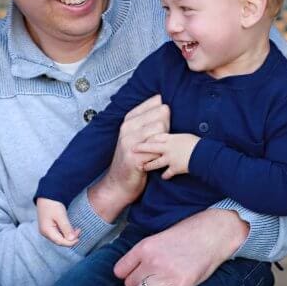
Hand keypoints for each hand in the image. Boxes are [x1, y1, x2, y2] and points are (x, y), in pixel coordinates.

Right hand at [36, 198, 80, 246]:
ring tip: (76, 229)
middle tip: (79, 231)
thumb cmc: (52, 204)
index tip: (79, 237)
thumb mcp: (61, 216)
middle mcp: (45, 233)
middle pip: (59, 241)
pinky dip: (65, 232)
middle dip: (70, 239)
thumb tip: (72, 239)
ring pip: (59, 238)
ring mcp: (46, 230)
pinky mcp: (49, 227)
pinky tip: (70, 228)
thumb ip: (66, 228)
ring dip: (68, 236)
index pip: (60, 242)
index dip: (70, 242)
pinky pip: (58, 234)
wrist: (47, 195)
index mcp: (46, 231)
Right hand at [89, 95, 169, 220]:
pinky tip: (154, 161)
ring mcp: (128, 141)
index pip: (155, 102)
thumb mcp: (137, 135)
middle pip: (162, 114)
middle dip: (168, 127)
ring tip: (157, 152)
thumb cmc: (133, 159)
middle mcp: (127, 127)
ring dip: (165, 142)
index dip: (165, 113)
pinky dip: (161, 156)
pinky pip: (157, 149)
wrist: (118, 183)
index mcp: (129, 119)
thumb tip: (166, 106)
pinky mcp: (133, 157)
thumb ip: (149, 120)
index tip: (163, 126)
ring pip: (161, 130)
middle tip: (161, 142)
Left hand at [113, 209, 248, 285]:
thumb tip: (131, 270)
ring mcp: (166, 274)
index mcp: (144, 247)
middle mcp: (152, 261)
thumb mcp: (159, 236)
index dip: (127, 274)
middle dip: (139, 283)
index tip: (136, 273)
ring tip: (162, 283)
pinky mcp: (182, 285)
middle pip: (130, 285)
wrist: (215, 232)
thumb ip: (144, 253)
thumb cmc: (188, 232)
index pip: (119, 271)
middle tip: (153, 278)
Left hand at [136, 133, 200, 179]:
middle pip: (151, 148)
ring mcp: (170, 159)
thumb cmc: (197, 143)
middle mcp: (168, 148)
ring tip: (143, 167)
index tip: (140, 139)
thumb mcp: (185, 136)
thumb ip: (176, 138)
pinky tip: (163, 177)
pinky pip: (168, 173)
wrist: (203, 154)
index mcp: (171, 138)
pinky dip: (166, 175)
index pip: (155, 137)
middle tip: (132, 149)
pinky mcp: (175, 168)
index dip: (147, 138)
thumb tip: (174, 137)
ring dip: (149, 165)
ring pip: (155, 162)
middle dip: (141, 149)